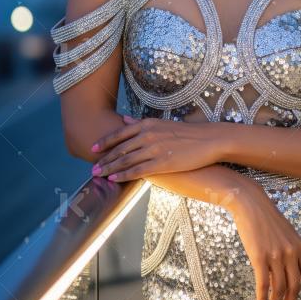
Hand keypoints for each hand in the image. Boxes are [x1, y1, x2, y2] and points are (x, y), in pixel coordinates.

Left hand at [91, 115, 220, 180]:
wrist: (209, 140)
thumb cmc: (187, 132)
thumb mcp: (162, 123)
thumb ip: (141, 123)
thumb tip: (124, 120)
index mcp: (148, 124)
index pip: (120, 133)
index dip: (105, 142)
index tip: (93, 148)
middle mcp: (148, 135)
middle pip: (120, 149)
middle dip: (104, 159)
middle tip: (92, 167)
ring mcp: (154, 149)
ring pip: (125, 160)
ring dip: (109, 169)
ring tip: (98, 175)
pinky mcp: (162, 163)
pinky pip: (137, 171)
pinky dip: (123, 175)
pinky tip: (113, 180)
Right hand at [228, 185, 300, 299]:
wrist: (251, 204)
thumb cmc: (267, 218)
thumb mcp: (287, 234)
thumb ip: (291, 252)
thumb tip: (291, 275)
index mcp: (300, 247)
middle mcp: (291, 253)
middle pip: (294, 288)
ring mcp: (275, 255)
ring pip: (279, 289)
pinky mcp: (259, 257)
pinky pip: (263, 284)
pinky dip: (263, 299)